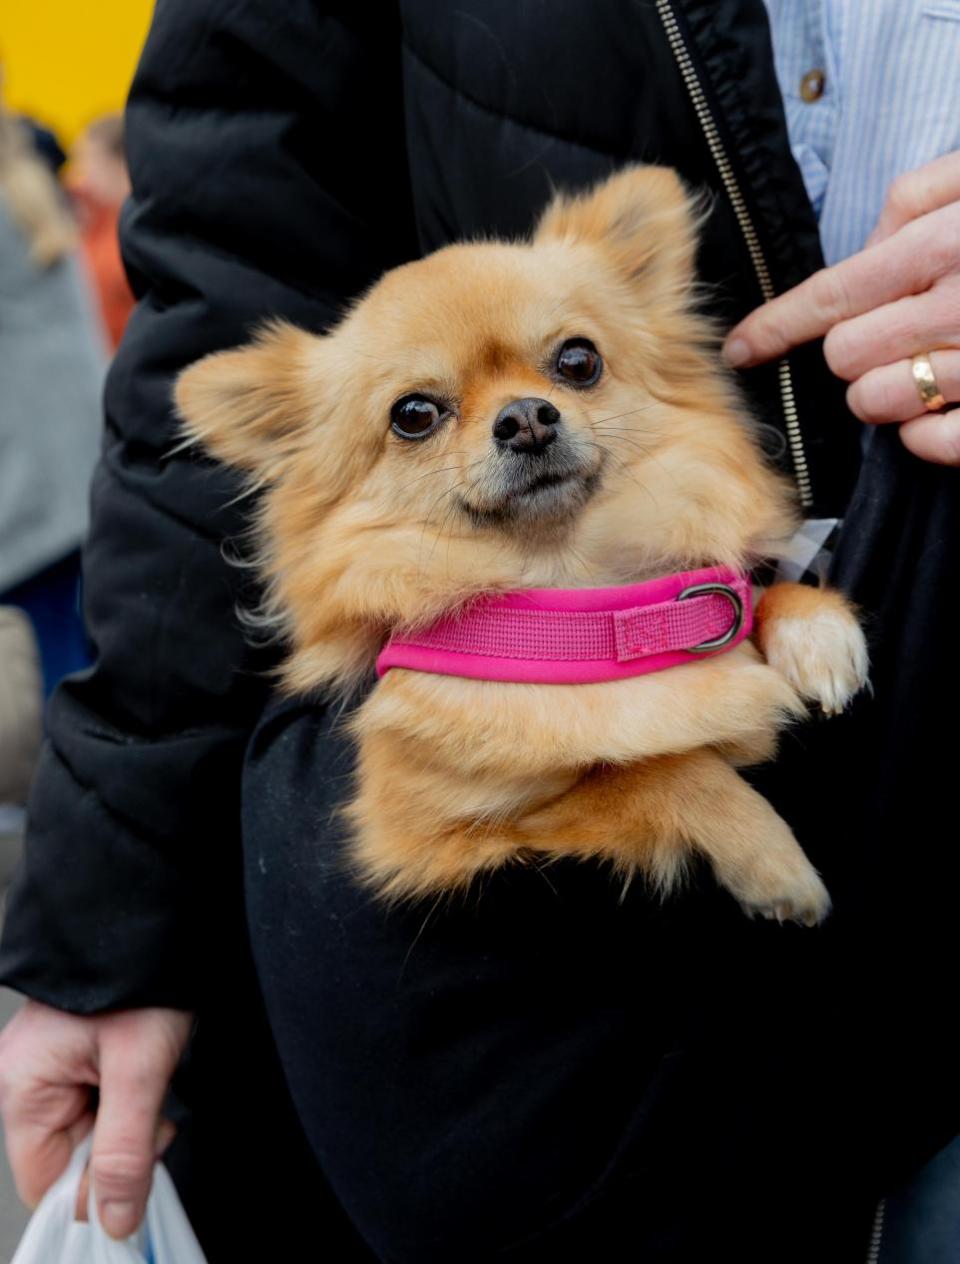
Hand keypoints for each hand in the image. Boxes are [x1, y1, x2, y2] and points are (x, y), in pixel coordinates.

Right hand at [0, 1000, 191, 1237]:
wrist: (154, 912)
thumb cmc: (142, 977)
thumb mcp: (140, 1071)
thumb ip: (124, 1152)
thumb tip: (114, 1223)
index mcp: (22, 1085)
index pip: (45, 1183)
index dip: (94, 1192)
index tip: (140, 1174)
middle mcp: (26, 1077)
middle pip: (72, 1156)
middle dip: (124, 1147)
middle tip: (157, 1110)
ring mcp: (51, 1062)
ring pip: (94, 1128)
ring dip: (134, 1118)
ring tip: (156, 1075)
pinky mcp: (78, 1048)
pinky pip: (102, 1097)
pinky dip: (132, 1093)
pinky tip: (150, 1066)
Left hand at [723, 151, 959, 465]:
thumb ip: (915, 200)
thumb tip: (866, 248)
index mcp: (947, 244)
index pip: (831, 296)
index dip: (775, 327)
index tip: (742, 347)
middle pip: (845, 359)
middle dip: (851, 356)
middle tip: (890, 340)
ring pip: (877, 404)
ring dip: (883, 395)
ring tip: (922, 371)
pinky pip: (931, 445)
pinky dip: (923, 435)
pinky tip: (940, 411)